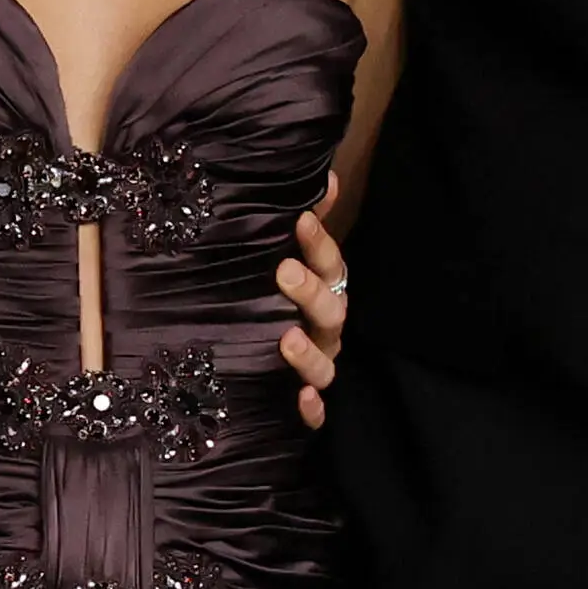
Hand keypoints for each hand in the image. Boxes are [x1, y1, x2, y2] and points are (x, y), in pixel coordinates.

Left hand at [274, 183, 351, 430]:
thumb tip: (321, 175)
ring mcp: (315, 368)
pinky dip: (311, 408)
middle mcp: (324, 330)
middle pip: (330, 312)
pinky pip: (316, 414)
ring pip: (325, 364)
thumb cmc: (272, 300)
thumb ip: (302, 224)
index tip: (300, 221)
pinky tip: (299, 399)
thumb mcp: (281, 260)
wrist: (256, 359)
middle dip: (310, 292)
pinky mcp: (301, 405)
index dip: (320, 244)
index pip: (331, 265)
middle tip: (284, 272)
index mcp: (322, 293)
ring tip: (285, 338)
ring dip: (309, 353)